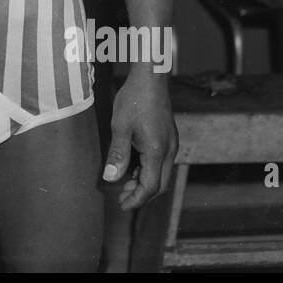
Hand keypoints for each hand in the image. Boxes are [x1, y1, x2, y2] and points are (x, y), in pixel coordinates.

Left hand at [104, 69, 176, 209]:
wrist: (151, 77)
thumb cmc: (134, 98)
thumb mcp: (120, 126)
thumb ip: (117, 154)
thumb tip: (111, 179)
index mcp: (157, 151)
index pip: (150, 186)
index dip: (136, 199)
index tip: (122, 205)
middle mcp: (169, 150)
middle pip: (160, 184)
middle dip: (141, 194)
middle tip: (122, 198)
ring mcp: (171, 143)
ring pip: (162, 173)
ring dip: (145, 182)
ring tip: (125, 183)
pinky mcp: (169, 136)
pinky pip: (162, 162)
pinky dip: (149, 170)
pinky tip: (134, 166)